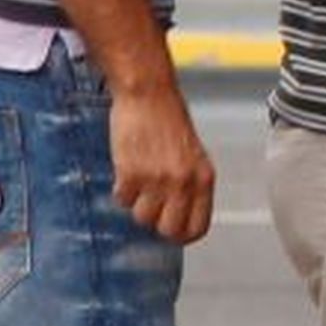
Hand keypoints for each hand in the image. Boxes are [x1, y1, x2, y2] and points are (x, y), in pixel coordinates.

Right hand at [108, 79, 214, 244]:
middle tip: (150, 205)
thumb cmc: (169, 119)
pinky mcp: (131, 172)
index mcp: (204, 178)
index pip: (197, 227)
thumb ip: (190, 184)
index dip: (181, 234)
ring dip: (136, 204)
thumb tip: (178, 216)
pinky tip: (126, 169)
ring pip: (142, 217)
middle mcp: (183, 182)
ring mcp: (157, 179)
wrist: (148, 91)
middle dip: (156, 223)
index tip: (170, 228)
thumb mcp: (192, 154)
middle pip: (169, 230)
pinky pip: (122, 200)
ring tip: (138, 181)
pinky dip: (121, 189)